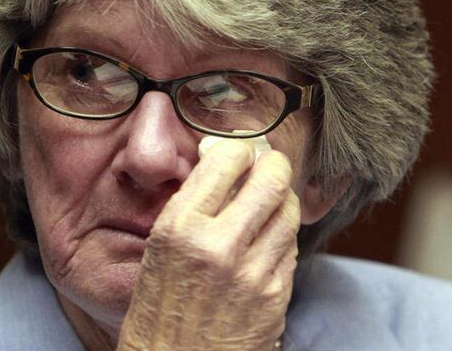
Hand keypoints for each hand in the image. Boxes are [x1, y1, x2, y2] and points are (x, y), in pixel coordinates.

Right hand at [117, 139, 300, 350]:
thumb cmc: (160, 302)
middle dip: (273, 166)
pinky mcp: (275, 298)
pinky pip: (290, 248)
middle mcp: (218, 245)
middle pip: (272, 179)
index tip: (240, 155)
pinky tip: (263, 244)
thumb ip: (195, 202)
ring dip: (280, 201)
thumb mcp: (162, 244)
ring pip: (289, 211)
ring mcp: (252, 273)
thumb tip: (228, 158)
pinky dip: (280, 238)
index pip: (228, 158)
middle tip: (267, 168)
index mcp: (180, 226)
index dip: (239, 150)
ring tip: (266, 206)